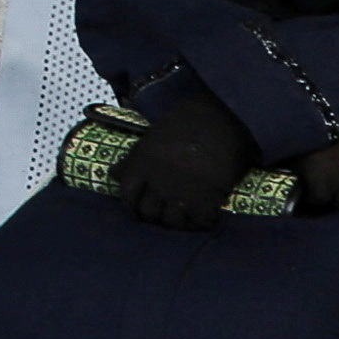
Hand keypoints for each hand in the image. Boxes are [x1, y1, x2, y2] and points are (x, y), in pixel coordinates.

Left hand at [114, 82, 255, 229]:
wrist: (223, 118)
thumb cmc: (188, 120)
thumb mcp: (153, 135)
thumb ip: (134, 158)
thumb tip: (115, 174)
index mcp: (142, 163)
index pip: (127, 195)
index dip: (131, 205)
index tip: (138, 209)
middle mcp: (157, 182)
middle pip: (148, 212)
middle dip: (153, 215)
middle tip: (163, 213)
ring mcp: (181, 193)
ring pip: (172, 221)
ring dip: (177, 220)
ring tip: (184, 215)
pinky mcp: (205, 200)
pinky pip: (198, 221)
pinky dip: (200, 220)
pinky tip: (204, 214)